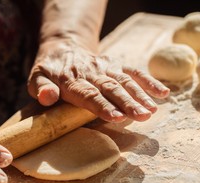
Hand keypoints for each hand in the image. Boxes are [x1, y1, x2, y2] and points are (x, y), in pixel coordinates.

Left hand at [28, 40, 169, 121]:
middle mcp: (92, 74)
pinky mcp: (116, 66)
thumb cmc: (49, 72)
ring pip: (126, 81)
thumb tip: (47, 97)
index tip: (117, 117)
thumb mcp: (36, 78)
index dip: (103, 106)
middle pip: (111, 89)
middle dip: (128, 103)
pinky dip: (149, 82)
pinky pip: (134, 72)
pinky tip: (163, 93)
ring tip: (152, 111)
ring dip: (141, 96)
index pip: (89, 95)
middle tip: (142, 117)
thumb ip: (41, 88)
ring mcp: (106, 69)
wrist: (63, 49)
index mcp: (72, 81)